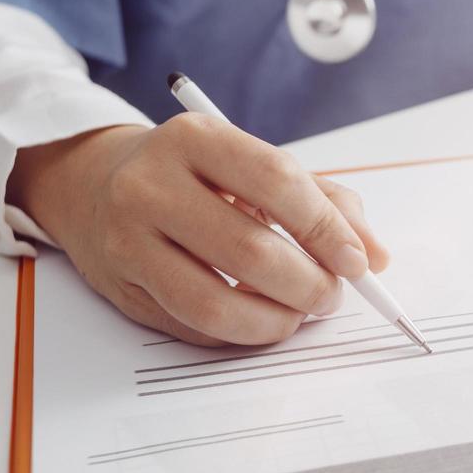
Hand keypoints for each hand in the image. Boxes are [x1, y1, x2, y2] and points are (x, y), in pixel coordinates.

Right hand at [8, 116, 388, 345]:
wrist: (96, 183)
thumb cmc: (197, 175)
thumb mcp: (255, 166)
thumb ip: (326, 202)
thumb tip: (375, 257)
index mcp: (196, 138)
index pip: (277, 181)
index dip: (326, 229)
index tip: (357, 262)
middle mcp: (151, 184)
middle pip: (249, 250)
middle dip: (308, 285)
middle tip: (331, 296)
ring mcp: (128, 239)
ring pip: (214, 303)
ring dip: (274, 321)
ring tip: (298, 314)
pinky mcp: (121, 287)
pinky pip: (192, 327)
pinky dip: (239, 333)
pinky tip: (258, 320)